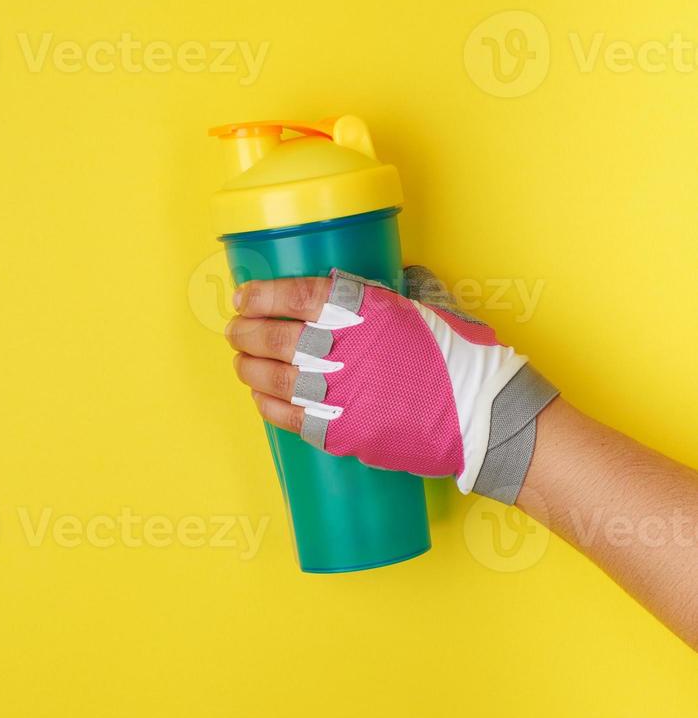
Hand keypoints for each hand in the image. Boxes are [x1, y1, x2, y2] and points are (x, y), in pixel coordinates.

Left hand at [224, 267, 557, 502]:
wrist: (483, 412)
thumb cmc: (459, 355)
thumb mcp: (422, 307)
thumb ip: (382, 297)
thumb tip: (362, 286)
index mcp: (362, 310)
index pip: (295, 295)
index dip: (261, 295)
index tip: (242, 295)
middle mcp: (344, 347)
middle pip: (276, 336)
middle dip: (245, 332)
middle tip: (234, 329)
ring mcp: (339, 392)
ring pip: (273, 378)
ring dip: (249, 368)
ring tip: (241, 362)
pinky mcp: (341, 431)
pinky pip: (289, 418)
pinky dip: (267, 406)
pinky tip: (260, 398)